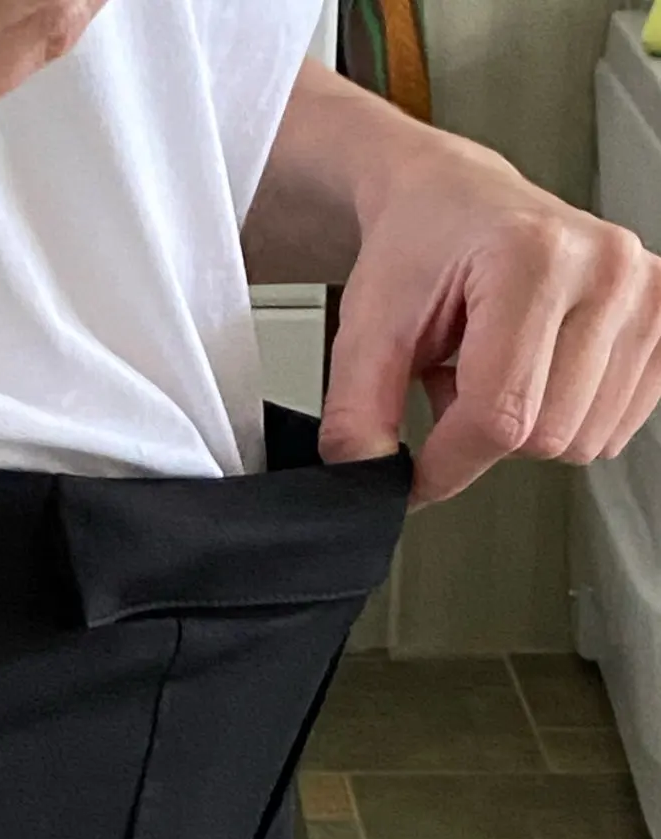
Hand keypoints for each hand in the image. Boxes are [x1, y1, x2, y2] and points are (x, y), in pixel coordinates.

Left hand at [318, 135, 660, 504]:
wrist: (454, 200)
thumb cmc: (418, 251)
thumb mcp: (364, 331)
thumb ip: (357, 416)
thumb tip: (372, 486)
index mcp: (532, 257)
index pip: (501, 416)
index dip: (447, 464)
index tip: (415, 470)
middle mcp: (606, 267)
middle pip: (546, 437)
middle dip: (484, 437)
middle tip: (456, 381)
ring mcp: (646, 292)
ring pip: (583, 441)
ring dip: (525, 429)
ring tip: (494, 369)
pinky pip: (614, 428)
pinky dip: (565, 420)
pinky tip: (537, 372)